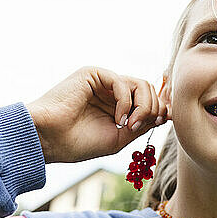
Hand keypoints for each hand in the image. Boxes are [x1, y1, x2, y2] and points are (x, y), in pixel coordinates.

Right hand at [25, 66, 169, 163]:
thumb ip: (142, 124)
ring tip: (129, 125)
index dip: (161, 108)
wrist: (50, 140)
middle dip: (153, 109)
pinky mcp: (94, 74)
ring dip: (143, 107)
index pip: (148, 99)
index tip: (166, 121)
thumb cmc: (79, 143)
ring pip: (141, 84)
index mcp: (117, 106)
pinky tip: (118, 119)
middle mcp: (112, 92)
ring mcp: (103, 82)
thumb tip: (165, 114)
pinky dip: (126, 102)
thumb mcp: (119, 138)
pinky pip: (123, 82)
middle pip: (149, 90)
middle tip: (141, 127)